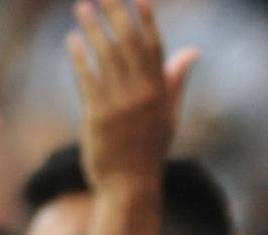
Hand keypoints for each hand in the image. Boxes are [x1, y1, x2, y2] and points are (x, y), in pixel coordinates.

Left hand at [67, 0, 197, 188]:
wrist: (130, 185)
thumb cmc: (149, 148)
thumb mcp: (169, 115)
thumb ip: (176, 80)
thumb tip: (194, 51)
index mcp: (162, 93)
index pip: (155, 48)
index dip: (147, 20)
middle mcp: (144, 96)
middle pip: (129, 45)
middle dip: (117, 15)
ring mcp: (121, 106)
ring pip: (106, 58)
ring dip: (94, 29)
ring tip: (82, 8)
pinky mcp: (98, 116)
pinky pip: (88, 78)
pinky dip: (80, 57)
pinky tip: (73, 40)